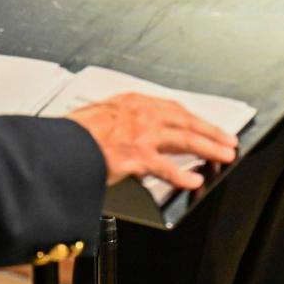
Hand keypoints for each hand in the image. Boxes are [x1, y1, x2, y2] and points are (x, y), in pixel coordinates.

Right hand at [66, 93, 238, 191]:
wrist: (54, 145)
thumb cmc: (71, 134)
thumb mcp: (100, 117)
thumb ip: (121, 123)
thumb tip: (131, 134)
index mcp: (131, 102)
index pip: (172, 108)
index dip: (194, 118)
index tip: (206, 125)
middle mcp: (139, 112)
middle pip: (185, 120)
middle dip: (210, 131)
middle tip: (228, 140)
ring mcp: (138, 133)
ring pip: (183, 139)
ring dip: (208, 147)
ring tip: (224, 156)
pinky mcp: (134, 155)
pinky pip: (165, 166)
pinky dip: (182, 175)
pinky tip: (194, 181)